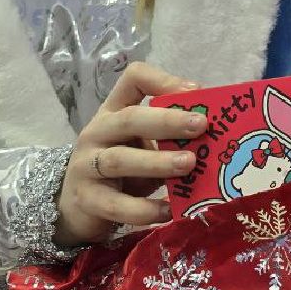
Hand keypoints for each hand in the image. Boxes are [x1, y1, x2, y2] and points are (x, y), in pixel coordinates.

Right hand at [54, 62, 207, 246]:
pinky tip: (170, 210)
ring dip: (157, 162)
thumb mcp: (140, 147)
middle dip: (167, 121)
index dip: (164, 80)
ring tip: (189, 164)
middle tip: (201, 126)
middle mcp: (97, 132)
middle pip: (129, 119)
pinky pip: (117, 205)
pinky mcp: (87, 200)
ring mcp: (87, 166)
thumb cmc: (120, 171)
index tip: (195, 92)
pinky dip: (145, 209)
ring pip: (121, 160)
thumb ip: (167, 139)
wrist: (74, 207)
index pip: (133, 79)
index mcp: (114, 112)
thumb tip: (216, 137)